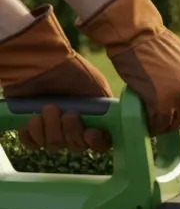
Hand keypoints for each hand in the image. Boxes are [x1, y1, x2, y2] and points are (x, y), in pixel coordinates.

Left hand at [0, 4, 114, 152]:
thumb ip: (110, 109)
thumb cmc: (72, 72)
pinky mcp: (31, 127)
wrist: (41, 62)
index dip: (96, 142)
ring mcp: (52, 128)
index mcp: (94, 119)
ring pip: (54, 145)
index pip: (100, 143)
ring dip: (50, 129)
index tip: (90, 133)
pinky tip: (32, 120)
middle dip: (71, 131)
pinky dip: (31, 136)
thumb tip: (118, 123)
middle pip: (76, 146)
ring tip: (47, 107)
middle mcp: (74, 127)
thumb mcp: (98, 88)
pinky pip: (32, 144)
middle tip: (67, 113)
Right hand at [76, 0, 179, 136]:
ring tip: (150, 126)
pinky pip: (158, 122)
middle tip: (158, 125)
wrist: (136, 34)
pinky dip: (152, 126)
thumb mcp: (176, 61)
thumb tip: (175, 94)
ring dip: (162, 127)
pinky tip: (144, 125)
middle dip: (172, 123)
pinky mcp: (162, 102)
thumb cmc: (148, 43)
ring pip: (173, 122)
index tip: (170, 117)